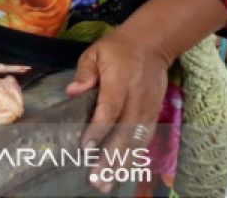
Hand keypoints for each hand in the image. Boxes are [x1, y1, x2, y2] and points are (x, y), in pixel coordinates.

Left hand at [66, 26, 171, 192]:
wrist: (152, 44)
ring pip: (137, 141)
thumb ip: (84, 72)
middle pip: (125, 132)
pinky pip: (145, 140)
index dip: (98, 129)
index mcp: (121, 82)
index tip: (86, 147)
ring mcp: (149, 108)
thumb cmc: (117, 48)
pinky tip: (125, 172)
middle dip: (111, 158)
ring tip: (108, 183)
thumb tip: (72, 91)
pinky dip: (135, 158)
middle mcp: (137, 99)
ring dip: (123, 164)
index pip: (110, 109)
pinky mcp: (154, 114)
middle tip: (97, 179)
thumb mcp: (96, 52)